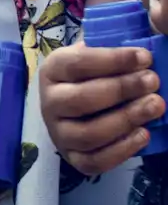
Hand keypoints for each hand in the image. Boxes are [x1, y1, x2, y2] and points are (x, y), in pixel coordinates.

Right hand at [40, 40, 162, 174]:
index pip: (79, 64)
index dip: (113, 60)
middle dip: (124, 89)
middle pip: (84, 99)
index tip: (145, 57)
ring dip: (128, 119)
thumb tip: (143, 43)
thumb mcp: (93, 58)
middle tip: (154, 81)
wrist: (73, 108)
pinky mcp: (72, 158)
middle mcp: (49, 102)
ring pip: (90, 132)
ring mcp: (59, 132)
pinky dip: (122, 150)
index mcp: (52, 70)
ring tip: (156, 106)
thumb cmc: (92, 77)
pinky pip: (95, 161)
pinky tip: (144, 134)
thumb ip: (109, 50)